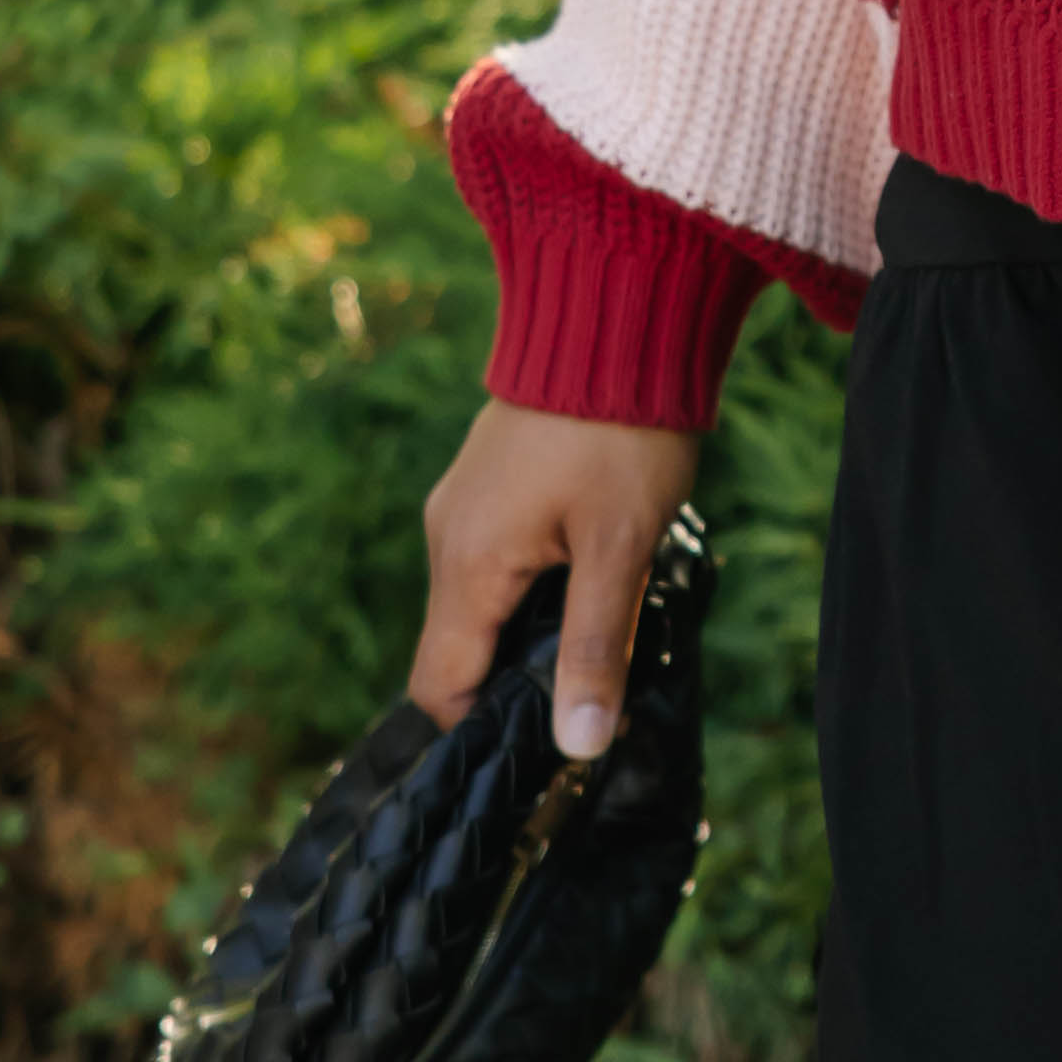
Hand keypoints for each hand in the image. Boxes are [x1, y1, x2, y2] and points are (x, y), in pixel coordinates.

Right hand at [415, 399, 705, 758]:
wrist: (619, 314)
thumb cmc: (621, 432)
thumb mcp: (621, 548)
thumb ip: (597, 647)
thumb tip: (580, 746)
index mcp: (468, 564)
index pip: (439, 687)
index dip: (483, 729)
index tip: (547, 746)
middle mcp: (448, 537)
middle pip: (461, 647)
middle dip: (516, 680)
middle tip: (595, 691)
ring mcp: (464, 503)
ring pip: (482, 601)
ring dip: (532, 627)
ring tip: (605, 626)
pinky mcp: (491, 480)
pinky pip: (497, 557)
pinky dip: (535, 582)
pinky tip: (595, 570)